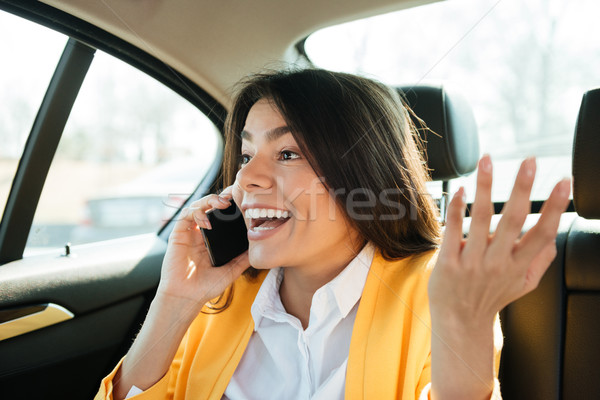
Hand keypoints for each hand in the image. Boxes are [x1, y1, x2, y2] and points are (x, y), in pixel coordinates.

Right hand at [157, 187, 249, 312]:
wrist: (187, 298)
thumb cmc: (206, 287)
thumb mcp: (231, 270)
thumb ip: (243, 259)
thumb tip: (259, 249)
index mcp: (213, 239)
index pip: (221, 215)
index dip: (230, 205)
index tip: (243, 199)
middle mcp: (201, 233)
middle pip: (209, 206)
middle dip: (221, 197)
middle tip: (233, 195)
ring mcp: (189, 232)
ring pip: (197, 206)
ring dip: (209, 200)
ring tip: (222, 203)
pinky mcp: (178, 234)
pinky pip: (186, 216)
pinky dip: (196, 213)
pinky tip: (206, 221)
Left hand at [428, 155, 570, 323]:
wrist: (459, 322)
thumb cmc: (491, 298)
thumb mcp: (523, 285)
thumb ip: (540, 261)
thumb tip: (553, 237)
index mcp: (519, 266)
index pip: (542, 233)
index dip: (554, 208)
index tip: (563, 182)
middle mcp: (498, 263)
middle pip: (513, 220)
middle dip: (522, 189)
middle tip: (529, 161)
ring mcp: (472, 262)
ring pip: (481, 219)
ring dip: (485, 187)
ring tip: (488, 161)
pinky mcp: (448, 262)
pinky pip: (453, 231)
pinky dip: (457, 209)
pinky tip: (461, 189)